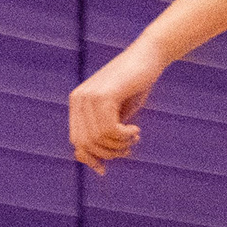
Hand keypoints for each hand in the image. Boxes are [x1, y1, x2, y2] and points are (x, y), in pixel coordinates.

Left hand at [70, 50, 164, 170]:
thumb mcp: (118, 114)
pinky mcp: (104, 94)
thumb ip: (105, 134)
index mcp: (77, 102)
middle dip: (109, 153)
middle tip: (128, 148)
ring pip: (99, 138)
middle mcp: (79, 98)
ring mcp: (89, 96)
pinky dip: (124, 136)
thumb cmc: (136, 86)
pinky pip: (109, 129)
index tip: (105, 169)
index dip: (90, 158)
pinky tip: (135, 129)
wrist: (149, 56)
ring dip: (120, 145)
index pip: (76, 142)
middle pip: (87, 143)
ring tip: (134, 137)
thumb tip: (97, 168)